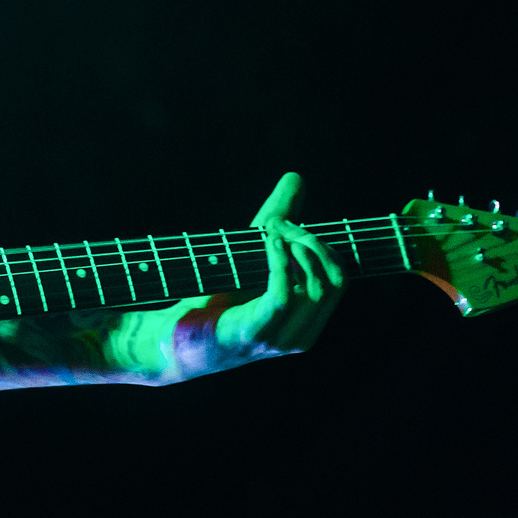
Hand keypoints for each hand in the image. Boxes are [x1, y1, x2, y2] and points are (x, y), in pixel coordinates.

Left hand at [217, 171, 343, 355]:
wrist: (175, 335)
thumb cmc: (215, 294)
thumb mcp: (253, 252)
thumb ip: (279, 219)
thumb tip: (295, 177)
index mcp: (308, 322)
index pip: (341, 279)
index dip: (323, 246)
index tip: (289, 225)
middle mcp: (301, 335)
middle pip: (334, 280)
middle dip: (312, 242)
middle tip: (279, 224)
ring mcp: (281, 340)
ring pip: (315, 287)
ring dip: (294, 247)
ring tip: (268, 230)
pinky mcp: (255, 334)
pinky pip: (284, 294)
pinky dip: (279, 261)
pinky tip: (266, 242)